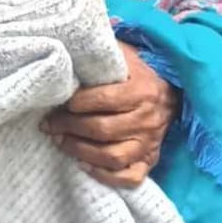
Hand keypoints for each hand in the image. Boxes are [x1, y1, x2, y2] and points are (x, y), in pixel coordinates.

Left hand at [41, 43, 180, 189]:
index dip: (78, 103)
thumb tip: (70, 44)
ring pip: (113, 156)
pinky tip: (84, 165)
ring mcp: (150, 143)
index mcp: (142, 90)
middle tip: (50, 124)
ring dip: (81, 151)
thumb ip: (100, 51)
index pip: (105, 99)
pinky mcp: (150, 160)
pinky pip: (130, 177)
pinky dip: (105, 176)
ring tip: (60, 142)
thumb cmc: (137, 72)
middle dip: (70, 127)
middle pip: (103, 130)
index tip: (62, 102)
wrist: (171, 92)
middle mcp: (148, 119)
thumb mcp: (123, 56)